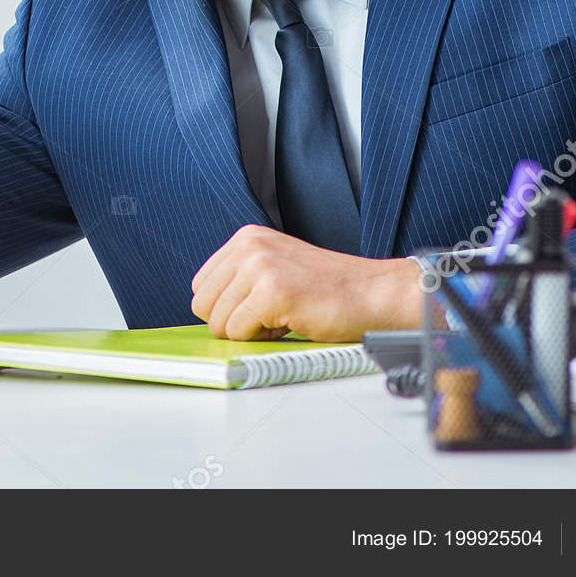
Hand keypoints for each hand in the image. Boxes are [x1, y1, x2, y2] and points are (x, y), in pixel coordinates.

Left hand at [191, 224, 421, 341]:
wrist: (374, 293)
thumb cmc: (329, 288)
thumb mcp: (276, 267)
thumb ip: (241, 279)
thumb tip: (207, 310)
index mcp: (247, 238)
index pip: (201, 286)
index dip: (226, 307)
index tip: (256, 307)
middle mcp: (249, 246)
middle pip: (203, 305)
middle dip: (233, 321)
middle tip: (271, 315)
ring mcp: (260, 266)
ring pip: (219, 322)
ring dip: (250, 331)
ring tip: (283, 316)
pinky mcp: (273, 291)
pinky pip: (239, 332)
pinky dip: (263, 338)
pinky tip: (290, 322)